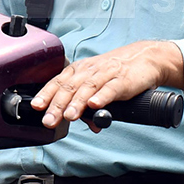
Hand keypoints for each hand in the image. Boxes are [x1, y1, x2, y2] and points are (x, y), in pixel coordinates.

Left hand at [30, 40, 183, 129]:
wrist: (147, 58)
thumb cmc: (119, 72)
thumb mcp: (100, 86)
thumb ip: (91, 107)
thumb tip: (89, 125)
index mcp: (80, 70)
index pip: (58, 82)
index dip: (46, 94)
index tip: (37, 107)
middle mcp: (90, 70)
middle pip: (70, 87)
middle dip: (57, 105)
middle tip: (49, 120)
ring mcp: (107, 74)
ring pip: (88, 87)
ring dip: (77, 103)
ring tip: (69, 116)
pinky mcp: (124, 79)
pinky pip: (111, 88)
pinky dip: (102, 97)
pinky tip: (95, 105)